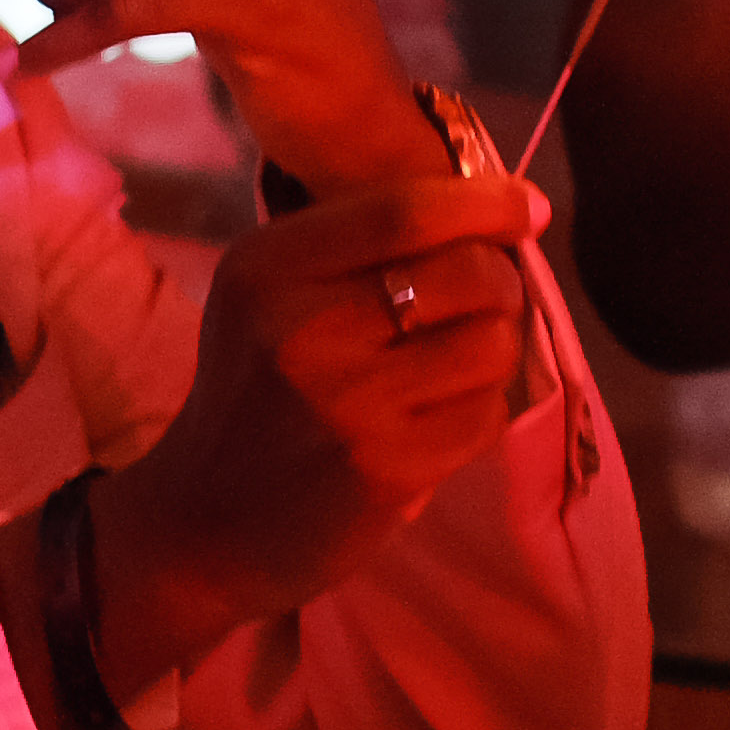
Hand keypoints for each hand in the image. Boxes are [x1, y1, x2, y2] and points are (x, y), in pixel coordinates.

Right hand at [96, 171, 542, 671]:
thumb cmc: (255, 394)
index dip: (485, 203)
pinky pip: (487, 413)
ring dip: (495, 349)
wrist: (202, 526)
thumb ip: (364, 244)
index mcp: (269, 268)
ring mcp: (348, 403)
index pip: (404, 211)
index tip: (527, 205)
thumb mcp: (270, 296)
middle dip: (502, 280)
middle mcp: (303, 327)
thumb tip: (509, 207)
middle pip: (467, 272)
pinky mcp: (387, 468)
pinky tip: (436, 421)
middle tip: (487, 301)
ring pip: (492, 342)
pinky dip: (481, 411)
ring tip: (454, 365)